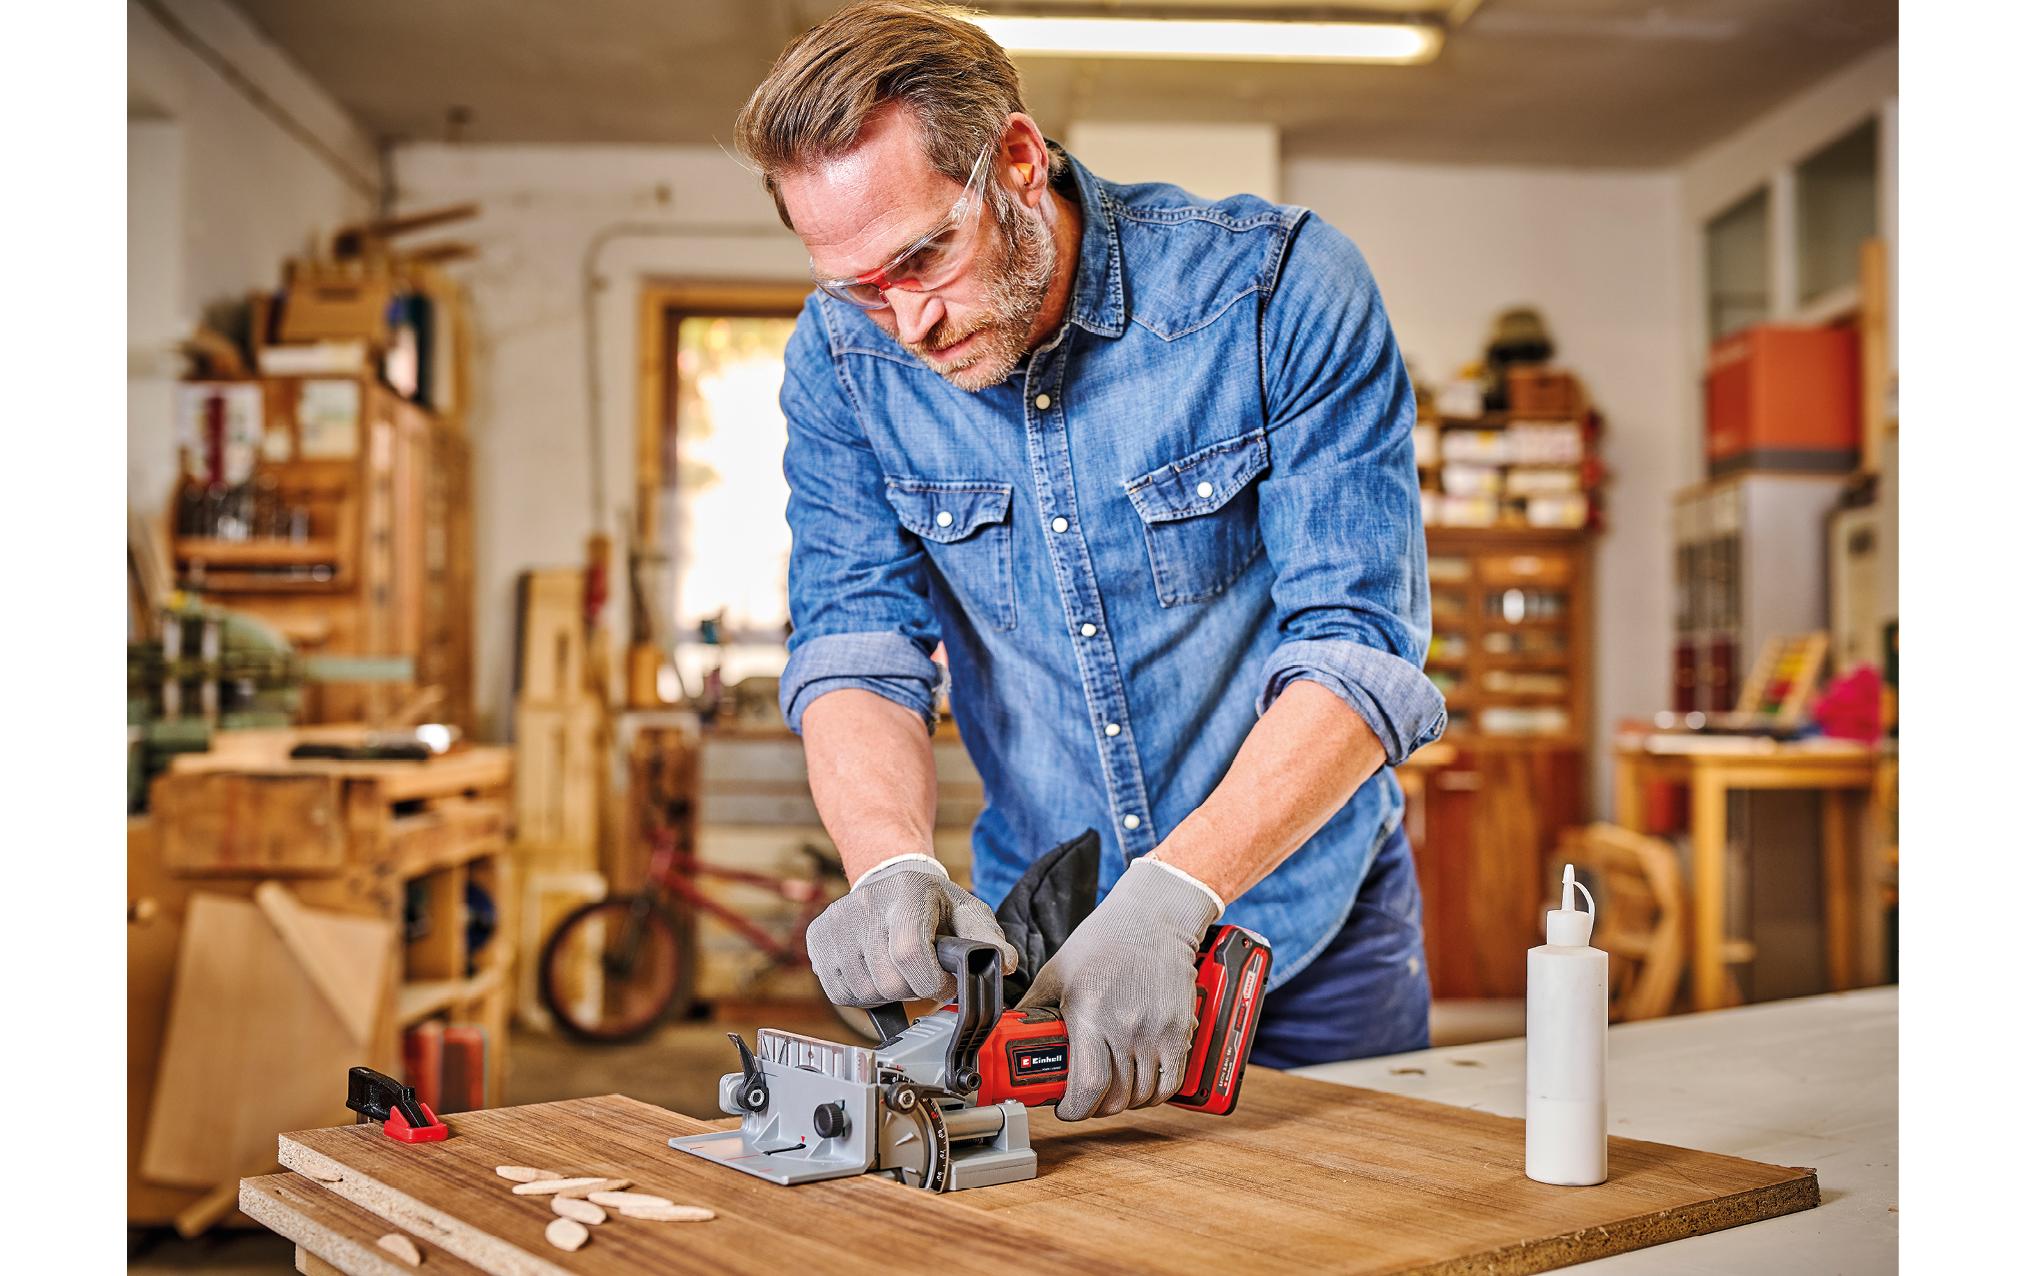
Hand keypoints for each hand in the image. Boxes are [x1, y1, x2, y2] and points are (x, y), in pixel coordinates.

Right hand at [805, 857, 1016, 1006]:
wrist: (888, 878)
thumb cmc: (931, 901)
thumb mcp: (966, 911)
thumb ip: (988, 939)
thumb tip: (1004, 965)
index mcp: (907, 892)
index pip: (911, 955)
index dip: (933, 982)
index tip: (943, 982)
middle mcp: (865, 904)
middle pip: (888, 981)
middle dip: (912, 989)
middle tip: (922, 975)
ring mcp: (837, 922)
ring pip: (864, 992)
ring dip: (888, 994)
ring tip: (899, 970)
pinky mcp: (818, 939)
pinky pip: (840, 993)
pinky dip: (862, 994)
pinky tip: (875, 972)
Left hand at [1015, 859, 1220, 1119]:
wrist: (1154, 918)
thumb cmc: (1105, 940)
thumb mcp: (1057, 971)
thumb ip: (1033, 1007)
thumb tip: (1011, 1032)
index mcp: (1091, 1014)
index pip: (1087, 1085)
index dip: (1074, 1108)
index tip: (1065, 1107)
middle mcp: (1126, 1027)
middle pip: (1115, 1097)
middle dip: (1095, 1106)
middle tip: (1085, 1098)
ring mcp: (1157, 1032)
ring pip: (1142, 1095)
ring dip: (1124, 1101)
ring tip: (1111, 1089)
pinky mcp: (1180, 1031)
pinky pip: (1170, 1083)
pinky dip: (1155, 1094)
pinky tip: (1141, 1085)